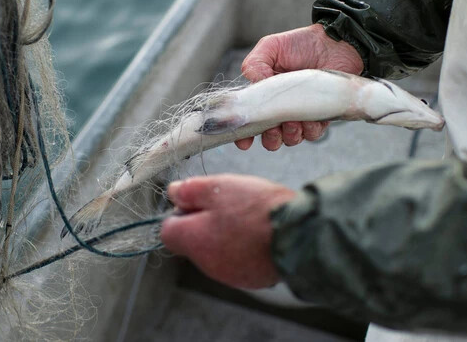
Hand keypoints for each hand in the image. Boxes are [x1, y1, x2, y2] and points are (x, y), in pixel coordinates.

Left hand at [160, 174, 296, 288]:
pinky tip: (259, 232)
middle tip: (228, 203)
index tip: (198, 199)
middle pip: (193, 240)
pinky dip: (243, 246)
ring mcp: (229, 274)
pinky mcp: (250, 279)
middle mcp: (207, 263)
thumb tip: (173, 193)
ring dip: (225, 233)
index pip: (167, 230)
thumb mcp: (218, 188)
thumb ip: (190, 191)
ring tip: (248, 216)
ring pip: (216, 249)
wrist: (299, 236)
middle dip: (204, 221)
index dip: (180, 211)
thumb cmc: (257, 210)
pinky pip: (237, 259)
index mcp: (194, 241)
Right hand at [237, 23, 363, 150]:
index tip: (244, 141)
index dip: (244, 135)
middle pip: (270, 138)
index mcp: (265, 95)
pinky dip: (309, 129)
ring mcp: (301, 114)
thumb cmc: (301, 44)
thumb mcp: (270, 47)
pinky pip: (313, 133)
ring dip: (290, 135)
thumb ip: (255, 65)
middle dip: (270, 138)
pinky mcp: (321, 115)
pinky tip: (310, 117)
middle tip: (273, 128)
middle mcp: (281, 108)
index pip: (250, 120)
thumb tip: (254, 87)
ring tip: (293, 121)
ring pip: (291, 139)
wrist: (334, 42)